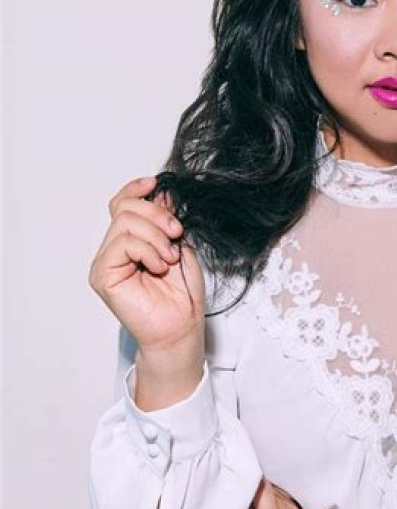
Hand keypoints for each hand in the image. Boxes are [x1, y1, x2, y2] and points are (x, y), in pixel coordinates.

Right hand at [88, 176, 204, 352]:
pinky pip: (122, 244)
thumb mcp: (181, 245)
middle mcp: (115, 248)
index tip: (156, 183)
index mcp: (132, 239)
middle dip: (156, 214)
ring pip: (124, 223)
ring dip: (155, 236)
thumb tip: (162, 192)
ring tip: (169, 257)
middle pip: (125, 208)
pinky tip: (158, 266)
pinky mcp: (102, 275)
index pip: (123, 204)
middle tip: (176, 233)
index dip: (136, 190)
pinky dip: (146, 250)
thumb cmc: (182, 293)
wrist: (182, 325)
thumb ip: (168, 220)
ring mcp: (106, 261)